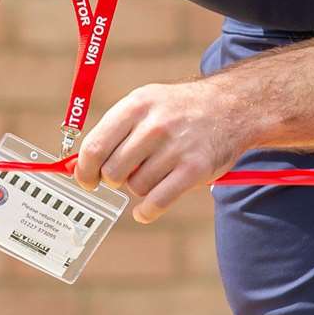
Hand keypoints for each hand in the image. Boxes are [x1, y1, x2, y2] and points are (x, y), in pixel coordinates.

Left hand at [72, 79, 244, 223]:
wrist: (233, 106)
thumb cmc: (181, 109)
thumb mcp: (148, 103)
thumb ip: (114, 131)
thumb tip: (80, 166)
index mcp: (137, 105)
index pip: (94, 148)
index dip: (84, 171)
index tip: (87, 181)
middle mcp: (155, 125)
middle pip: (112, 172)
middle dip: (115, 179)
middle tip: (127, 173)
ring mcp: (177, 147)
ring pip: (136, 187)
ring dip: (140, 187)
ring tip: (156, 172)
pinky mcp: (195, 169)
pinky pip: (157, 202)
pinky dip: (147, 211)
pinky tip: (145, 210)